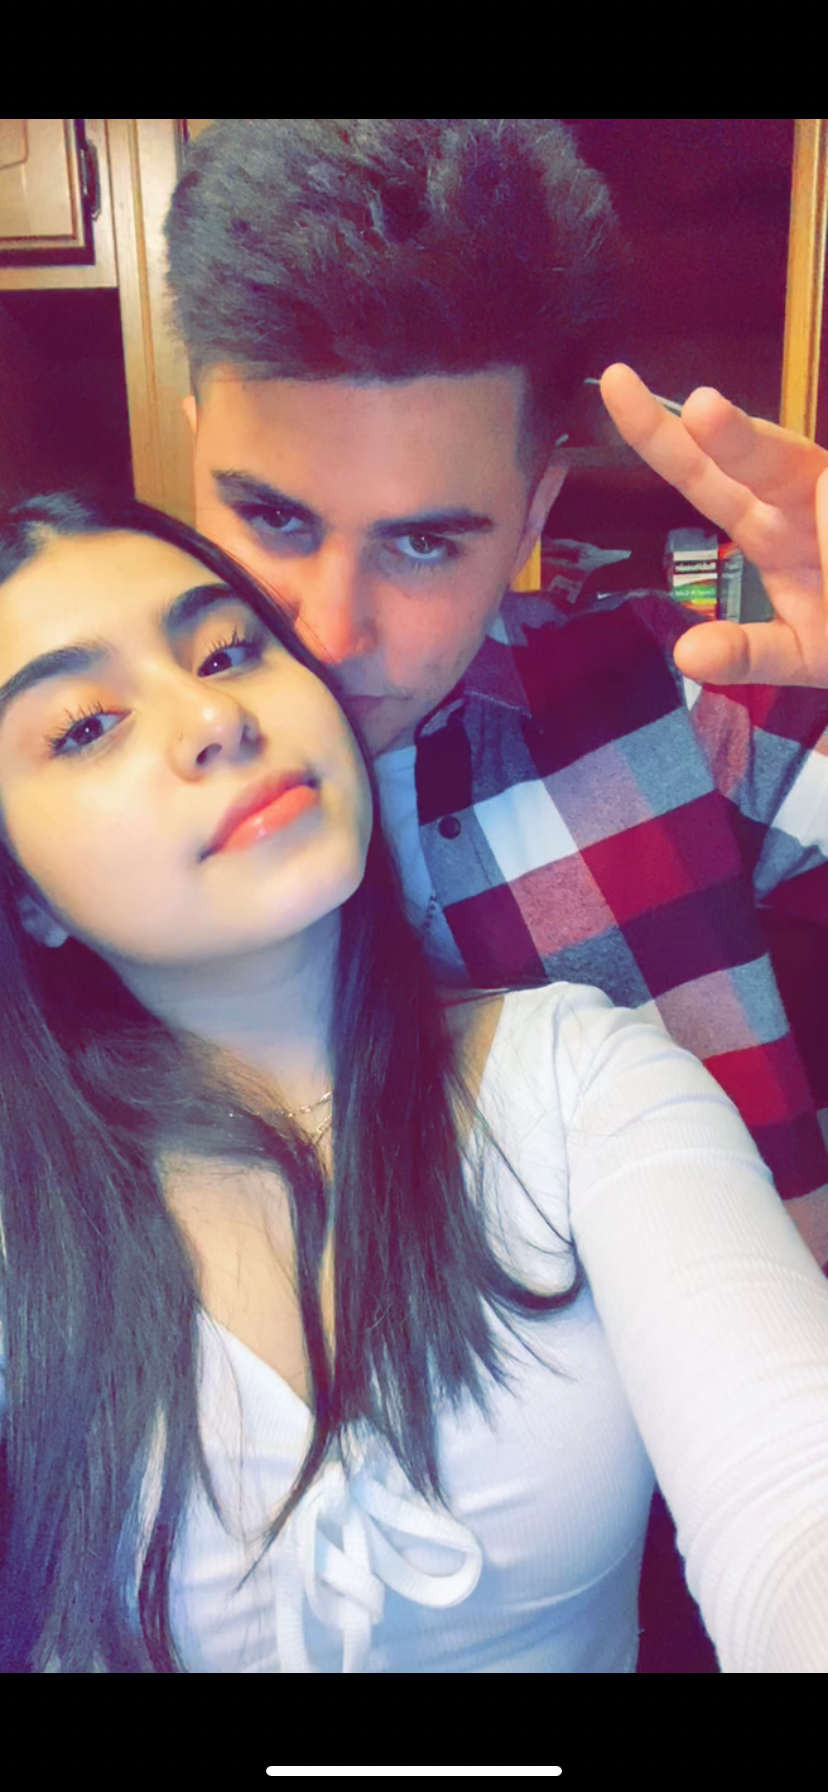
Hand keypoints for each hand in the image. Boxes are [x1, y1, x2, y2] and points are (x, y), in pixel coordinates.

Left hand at [599, 363, 827, 687]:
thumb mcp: (797, 654)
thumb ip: (748, 655)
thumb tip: (689, 656)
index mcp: (768, 523)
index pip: (703, 474)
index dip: (658, 434)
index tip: (613, 382)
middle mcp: (805, 493)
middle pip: (763, 456)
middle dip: (734, 437)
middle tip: (701, 410)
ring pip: (825, 484)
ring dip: (827, 513)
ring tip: (821, 549)